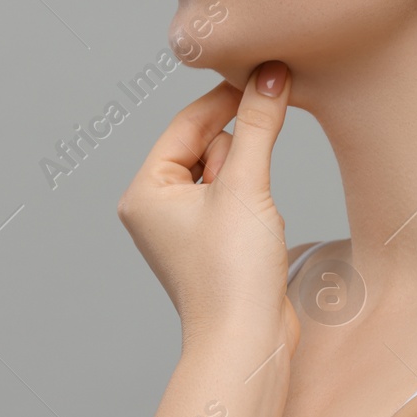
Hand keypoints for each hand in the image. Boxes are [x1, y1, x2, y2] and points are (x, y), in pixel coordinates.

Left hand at [116, 61, 297, 349]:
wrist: (246, 343)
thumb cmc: (232, 274)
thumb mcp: (246, 186)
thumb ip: (258, 124)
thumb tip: (272, 75)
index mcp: (144, 190)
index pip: (186, 123)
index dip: (227, 98)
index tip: (265, 73)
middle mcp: (155, 207)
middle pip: (206, 145)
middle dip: (238, 154)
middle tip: (251, 184)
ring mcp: (182, 228)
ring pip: (225, 173)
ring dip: (249, 181)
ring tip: (254, 220)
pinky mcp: (210, 244)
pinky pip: (235, 200)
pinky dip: (254, 202)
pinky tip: (260, 230)